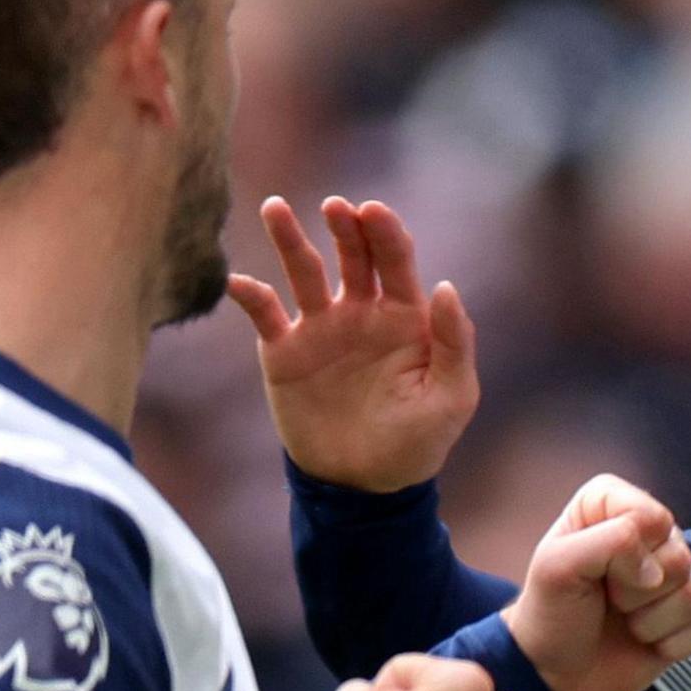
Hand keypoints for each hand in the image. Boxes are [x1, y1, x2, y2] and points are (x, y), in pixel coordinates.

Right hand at [228, 197, 479, 492]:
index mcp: (405, 315)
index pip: (396, 260)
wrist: (364, 484)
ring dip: (289, 239)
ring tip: (275, 207)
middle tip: (336, 206)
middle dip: (345, 227)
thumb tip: (445, 286)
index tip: (372, 210)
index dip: (385, 232)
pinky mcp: (285, 352)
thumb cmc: (418, 441)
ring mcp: (321, 328)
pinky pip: (265, 315)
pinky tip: (238, 281)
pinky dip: (249, 294)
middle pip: (352, 255)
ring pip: (303, 272)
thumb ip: (453, 342)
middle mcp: (362, 311)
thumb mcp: (452, 396)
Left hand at [502, 475, 690, 690]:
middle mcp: (649, 531)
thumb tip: (658, 573)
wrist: (556, 675)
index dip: (626, 553)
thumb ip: (610, 543)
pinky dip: (676, 642)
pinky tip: (649, 642)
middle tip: (608, 602)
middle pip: (679, 555)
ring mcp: (674, 572)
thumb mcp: (558, 567)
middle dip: (638, 592)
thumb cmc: (552, 615)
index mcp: (612, 503)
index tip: (594, 573)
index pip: (653, 517)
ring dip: (654, 621)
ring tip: (626, 623)